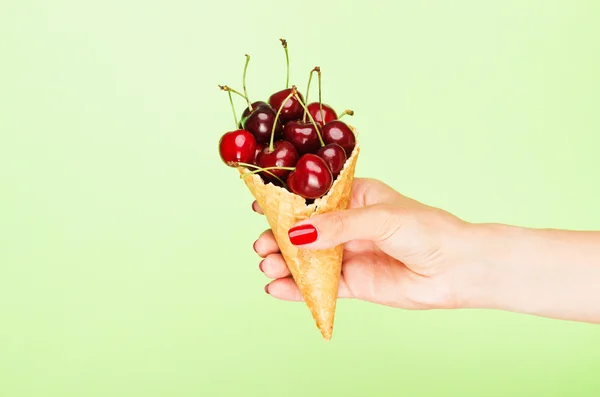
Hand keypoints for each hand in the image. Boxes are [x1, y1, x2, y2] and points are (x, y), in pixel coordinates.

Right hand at [252, 177, 472, 309]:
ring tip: (268, 265)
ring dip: (285, 262)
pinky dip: (298, 289)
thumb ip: (338, 226)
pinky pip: (321, 286)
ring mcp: (350, 255)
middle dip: (280, 237)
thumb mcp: (380, 218)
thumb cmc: (426, 230)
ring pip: (309, 259)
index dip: (286, 202)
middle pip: (305, 231)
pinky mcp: (355, 284)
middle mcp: (349, 226)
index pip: (313, 198)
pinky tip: (277, 289)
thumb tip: (298, 233)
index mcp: (356, 198)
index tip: (259, 207)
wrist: (458, 268)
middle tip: (262, 244)